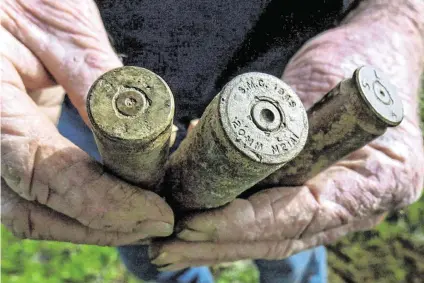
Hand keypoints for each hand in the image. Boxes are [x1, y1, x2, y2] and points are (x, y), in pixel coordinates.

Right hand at [1, 0, 172, 245]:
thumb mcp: (62, 22)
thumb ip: (97, 79)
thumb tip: (145, 136)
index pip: (43, 172)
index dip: (104, 203)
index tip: (157, 213)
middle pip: (31, 211)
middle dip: (102, 226)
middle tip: (158, 221)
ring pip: (28, 212)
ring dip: (90, 224)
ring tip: (142, 218)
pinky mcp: (2, 150)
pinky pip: (33, 194)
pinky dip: (75, 207)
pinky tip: (115, 200)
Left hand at [149, 1, 423, 269]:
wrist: (375, 54)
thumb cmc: (362, 58)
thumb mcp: (333, 81)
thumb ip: (289, 117)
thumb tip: (215, 141)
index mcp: (375, 182)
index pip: (299, 216)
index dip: (244, 224)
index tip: (193, 223)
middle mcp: (353, 203)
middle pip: (276, 238)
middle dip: (216, 245)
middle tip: (165, 247)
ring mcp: (328, 199)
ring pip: (265, 233)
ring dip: (212, 241)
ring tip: (166, 245)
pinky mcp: (303, 187)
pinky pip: (263, 207)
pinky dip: (224, 211)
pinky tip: (187, 204)